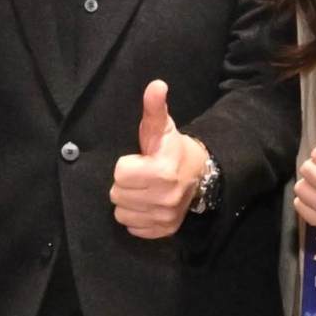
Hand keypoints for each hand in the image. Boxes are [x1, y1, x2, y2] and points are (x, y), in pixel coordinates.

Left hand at [107, 79, 209, 240]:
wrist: (198, 174)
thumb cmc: (171, 148)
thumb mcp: (161, 127)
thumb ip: (154, 107)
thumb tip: (156, 85)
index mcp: (162, 172)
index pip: (120, 173)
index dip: (126, 165)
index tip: (140, 161)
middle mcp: (165, 198)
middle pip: (117, 195)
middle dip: (126, 184)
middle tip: (140, 176)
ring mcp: (165, 217)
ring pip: (121, 213)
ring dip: (128, 202)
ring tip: (143, 190)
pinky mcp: (164, 230)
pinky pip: (132, 227)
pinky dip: (136, 217)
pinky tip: (147, 204)